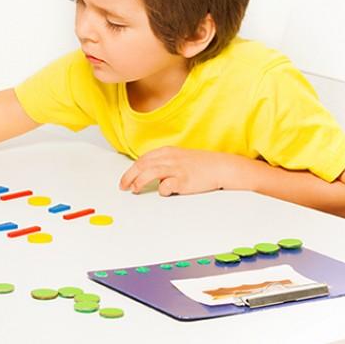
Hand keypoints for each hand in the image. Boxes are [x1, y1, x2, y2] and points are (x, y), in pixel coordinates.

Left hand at [119, 147, 239, 195]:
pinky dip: (162, 189)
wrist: (220, 167)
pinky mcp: (184, 180)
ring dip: (139, 181)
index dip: (130, 170)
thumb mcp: (177, 158)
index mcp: (166, 152)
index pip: (142, 160)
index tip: (125, 180)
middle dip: (129, 176)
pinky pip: (167, 185)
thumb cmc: (199, 165)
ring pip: (150, 172)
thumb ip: (162, 163)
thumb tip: (145, 173)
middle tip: (123, 186)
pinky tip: (163, 192)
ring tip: (134, 189)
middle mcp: (169, 158)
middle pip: (142, 165)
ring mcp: (177, 168)